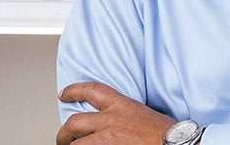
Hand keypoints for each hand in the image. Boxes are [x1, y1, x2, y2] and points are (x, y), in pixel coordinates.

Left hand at [57, 81, 175, 144]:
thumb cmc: (168, 134)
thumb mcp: (146, 112)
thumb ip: (128, 113)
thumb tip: (121, 121)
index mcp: (122, 105)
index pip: (91, 90)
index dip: (74, 90)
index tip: (64, 93)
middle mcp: (110, 120)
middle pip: (75, 122)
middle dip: (63, 132)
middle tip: (61, 138)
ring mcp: (107, 139)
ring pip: (77, 144)